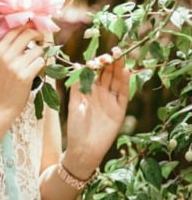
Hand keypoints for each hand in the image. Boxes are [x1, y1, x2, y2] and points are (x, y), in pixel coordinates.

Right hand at [0, 26, 44, 124]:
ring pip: (38, 49)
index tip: (36, 28)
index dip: (29, 25)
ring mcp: (15, 65)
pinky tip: (36, 72)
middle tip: (41, 41)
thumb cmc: (4, 82)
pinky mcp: (24, 75)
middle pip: (28, 33)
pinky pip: (41, 62)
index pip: (16, 28)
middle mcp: (5, 54)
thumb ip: (11, 46)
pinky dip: (42, 66)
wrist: (1, 105)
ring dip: (41, 55)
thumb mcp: (1, 61)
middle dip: (39, 35)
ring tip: (36, 63)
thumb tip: (29, 28)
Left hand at [63, 56, 129, 178]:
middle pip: (107, 74)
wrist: (84, 148)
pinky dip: (125, 83)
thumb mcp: (73, 103)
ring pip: (116, 80)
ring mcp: (110, 100)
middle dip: (109, 62)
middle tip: (112, 51)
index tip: (96, 58)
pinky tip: (125, 71)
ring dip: (118, 68)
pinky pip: (123, 93)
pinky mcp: (119, 109)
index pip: (94, 73)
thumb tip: (76, 66)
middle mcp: (100, 93)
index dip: (96, 64)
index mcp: (88, 90)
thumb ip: (76, 86)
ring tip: (119, 55)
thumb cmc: (75, 127)